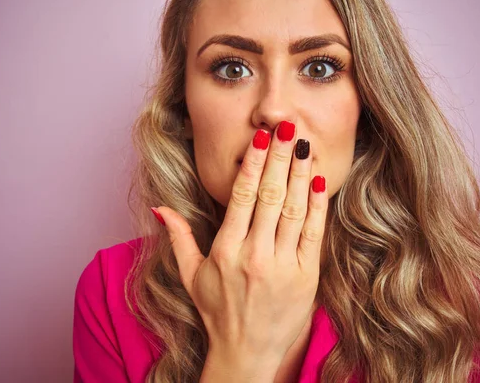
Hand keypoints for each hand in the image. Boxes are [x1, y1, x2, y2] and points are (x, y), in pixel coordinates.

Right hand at [154, 120, 328, 372]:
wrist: (247, 353)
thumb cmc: (217, 312)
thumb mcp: (191, 275)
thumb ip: (178, 238)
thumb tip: (160, 208)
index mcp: (226, 250)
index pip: (243, 196)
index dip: (254, 164)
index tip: (262, 138)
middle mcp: (255, 255)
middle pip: (271, 195)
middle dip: (281, 157)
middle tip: (289, 127)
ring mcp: (283, 266)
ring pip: (294, 209)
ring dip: (301, 174)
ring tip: (305, 146)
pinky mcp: (306, 276)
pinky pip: (314, 234)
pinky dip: (317, 206)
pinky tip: (319, 182)